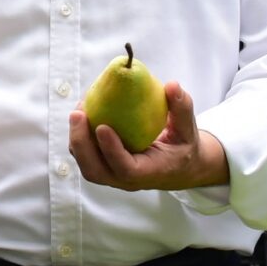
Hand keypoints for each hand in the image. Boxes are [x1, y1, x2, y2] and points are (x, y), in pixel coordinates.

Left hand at [70, 83, 228, 191]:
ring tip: (78, 111)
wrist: (179, 168)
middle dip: (81, 144)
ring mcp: (114, 176)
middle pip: (96, 172)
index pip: (126, 169)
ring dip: (77, 140)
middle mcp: (128, 180)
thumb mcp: (189, 130)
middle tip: (78, 114)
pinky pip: (86, 157)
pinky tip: (83, 112)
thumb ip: (182, 108)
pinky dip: (80, 137)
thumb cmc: (183, 147)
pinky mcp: (106, 168)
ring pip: (87, 166)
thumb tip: (172, 85)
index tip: (102, 126)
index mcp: (150, 172)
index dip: (112, 150)